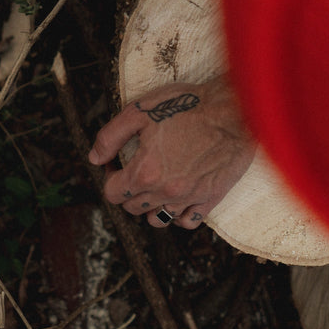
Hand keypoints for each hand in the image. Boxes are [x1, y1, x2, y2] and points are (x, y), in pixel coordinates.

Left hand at [88, 76, 255, 228]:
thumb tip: (94, 157)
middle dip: (126, 190)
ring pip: (158, 219)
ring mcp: (190, 197)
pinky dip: (178, 215)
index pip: (113, 193)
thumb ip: (110, 136)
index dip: (109, 177)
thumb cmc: (187, 106)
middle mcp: (166, 191)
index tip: (114, 164)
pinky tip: (177, 199)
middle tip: (133, 170)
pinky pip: (188, 222)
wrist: (234, 110)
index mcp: (145, 171)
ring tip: (152, 186)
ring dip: (149, 206)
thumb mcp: (138, 112)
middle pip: (132, 207)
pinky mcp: (211, 198)